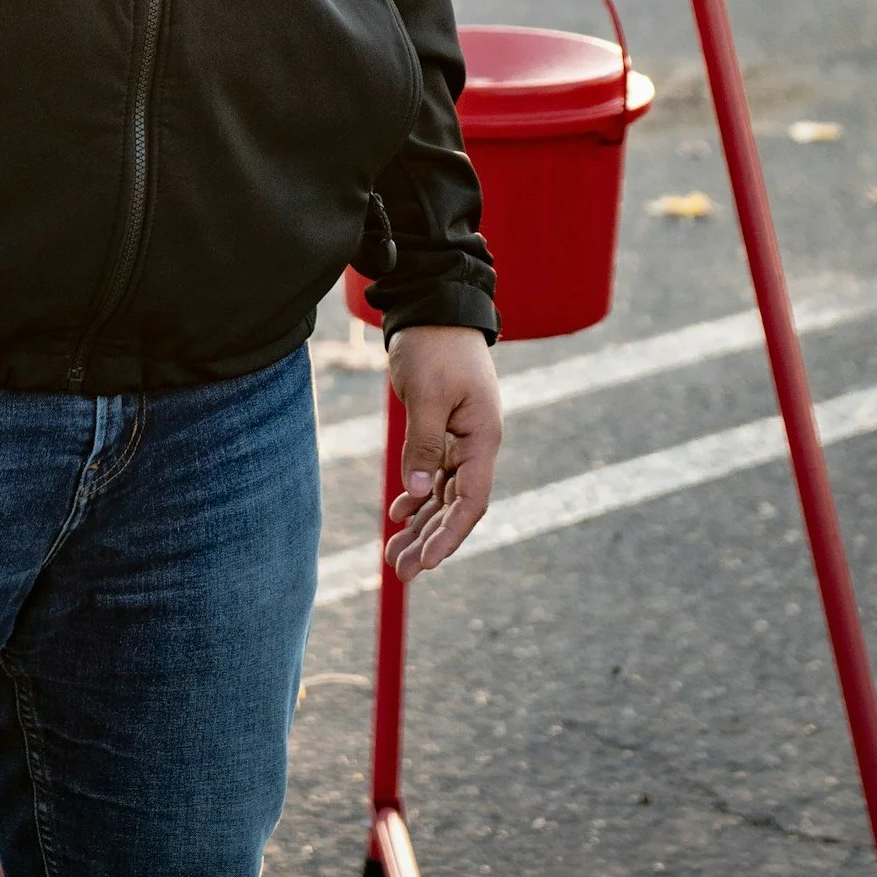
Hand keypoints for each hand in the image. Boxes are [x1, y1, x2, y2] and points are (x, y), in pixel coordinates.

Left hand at [384, 325, 501, 581]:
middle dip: (430, 540)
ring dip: (421, 524)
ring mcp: (462, 437)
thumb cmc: (434, 344)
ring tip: (393, 554)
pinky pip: (435, 472)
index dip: (451, 535)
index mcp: (483, 436)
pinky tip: (399, 514)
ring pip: (444, 493)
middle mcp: (477, 442)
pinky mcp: (445, 429)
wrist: (435, 305)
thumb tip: (419, 492)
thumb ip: (423, 442)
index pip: (472, 500)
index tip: (426, 563)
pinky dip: (418, 495)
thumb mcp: (426, 392)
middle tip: (400, 571)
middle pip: (457, 504)